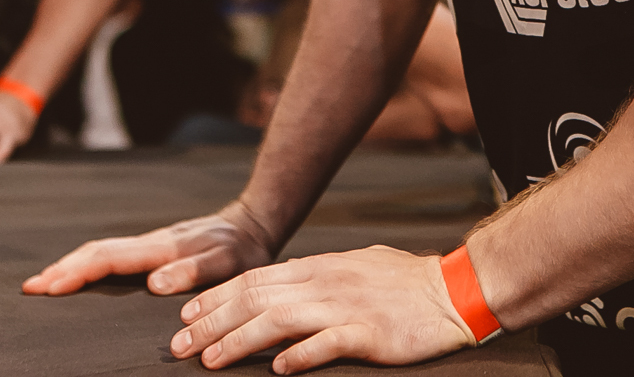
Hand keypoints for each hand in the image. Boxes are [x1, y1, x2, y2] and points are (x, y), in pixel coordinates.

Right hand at [22, 201, 277, 296]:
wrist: (255, 223)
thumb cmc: (243, 249)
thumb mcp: (227, 262)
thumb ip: (194, 271)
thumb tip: (155, 284)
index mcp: (162, 248)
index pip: (110, 259)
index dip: (78, 273)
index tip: (50, 286)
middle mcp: (151, 242)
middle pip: (97, 252)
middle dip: (62, 268)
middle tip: (30, 288)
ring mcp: (152, 243)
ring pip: (103, 250)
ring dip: (71, 264)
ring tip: (43, 282)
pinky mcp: (156, 247)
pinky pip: (114, 253)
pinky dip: (89, 262)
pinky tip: (80, 273)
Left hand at [170, 245, 471, 372]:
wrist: (454, 289)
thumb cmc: (405, 283)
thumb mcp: (354, 268)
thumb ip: (318, 278)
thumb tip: (283, 291)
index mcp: (321, 267)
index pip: (255, 278)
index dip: (217, 296)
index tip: (186, 314)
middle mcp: (326, 282)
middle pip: (256, 298)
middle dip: (212, 321)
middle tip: (179, 344)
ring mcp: (347, 307)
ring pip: (280, 319)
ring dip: (239, 340)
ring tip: (211, 359)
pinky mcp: (370, 333)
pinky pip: (328, 343)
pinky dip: (300, 355)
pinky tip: (278, 369)